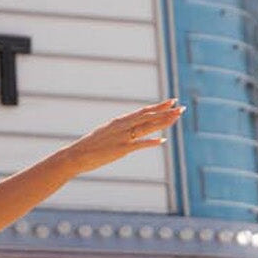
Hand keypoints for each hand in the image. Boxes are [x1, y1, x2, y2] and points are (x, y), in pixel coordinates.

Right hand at [66, 99, 184, 174]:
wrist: (75, 155)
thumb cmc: (88, 147)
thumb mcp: (104, 135)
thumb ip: (117, 131)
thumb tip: (126, 131)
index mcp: (120, 121)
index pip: (143, 111)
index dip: (159, 106)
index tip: (171, 101)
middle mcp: (123, 126)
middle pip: (149, 116)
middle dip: (166, 112)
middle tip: (181, 108)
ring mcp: (122, 137)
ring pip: (147, 127)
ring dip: (163, 122)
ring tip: (177, 118)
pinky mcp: (120, 149)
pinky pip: (139, 144)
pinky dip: (151, 142)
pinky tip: (162, 140)